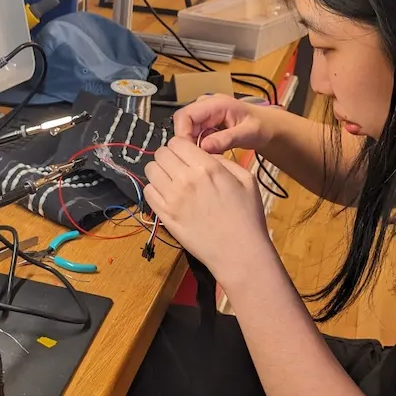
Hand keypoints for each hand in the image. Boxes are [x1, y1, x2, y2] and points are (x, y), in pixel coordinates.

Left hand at [145, 137, 274, 283]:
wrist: (239, 252)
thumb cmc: (248, 216)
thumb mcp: (247, 179)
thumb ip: (225, 161)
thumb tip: (207, 155)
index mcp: (206, 167)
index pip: (177, 142)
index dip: (181, 146)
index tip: (187, 155)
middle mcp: (185, 179)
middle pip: (160, 154)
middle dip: (169, 157)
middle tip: (178, 167)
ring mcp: (172, 199)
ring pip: (150, 170)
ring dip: (159, 172)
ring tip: (171, 180)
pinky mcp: (164, 216)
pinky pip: (147, 192)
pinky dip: (155, 189)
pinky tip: (167, 195)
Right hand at [173, 94, 271, 153]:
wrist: (267, 126)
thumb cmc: (261, 126)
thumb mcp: (248, 133)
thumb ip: (227, 138)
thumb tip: (205, 147)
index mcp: (216, 103)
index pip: (185, 115)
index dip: (182, 134)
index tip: (189, 152)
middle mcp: (206, 106)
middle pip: (183, 124)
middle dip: (187, 142)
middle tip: (198, 159)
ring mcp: (205, 115)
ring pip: (187, 131)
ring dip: (193, 145)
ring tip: (206, 157)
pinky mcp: (206, 124)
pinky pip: (194, 136)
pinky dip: (199, 146)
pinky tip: (210, 154)